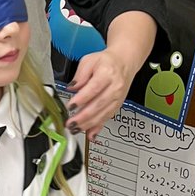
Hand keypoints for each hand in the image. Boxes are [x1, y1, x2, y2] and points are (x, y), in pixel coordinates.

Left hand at [68, 10, 155, 139]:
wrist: (124, 62)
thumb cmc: (106, 61)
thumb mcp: (89, 61)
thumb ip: (79, 75)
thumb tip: (72, 88)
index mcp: (107, 73)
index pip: (94, 88)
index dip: (82, 99)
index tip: (71, 106)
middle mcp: (115, 87)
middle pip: (98, 104)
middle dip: (83, 117)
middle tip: (71, 123)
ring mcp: (117, 98)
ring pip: (103, 114)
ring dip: (89, 124)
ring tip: (76, 129)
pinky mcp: (117, 105)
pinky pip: (107, 118)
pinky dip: (98, 127)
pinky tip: (90, 134)